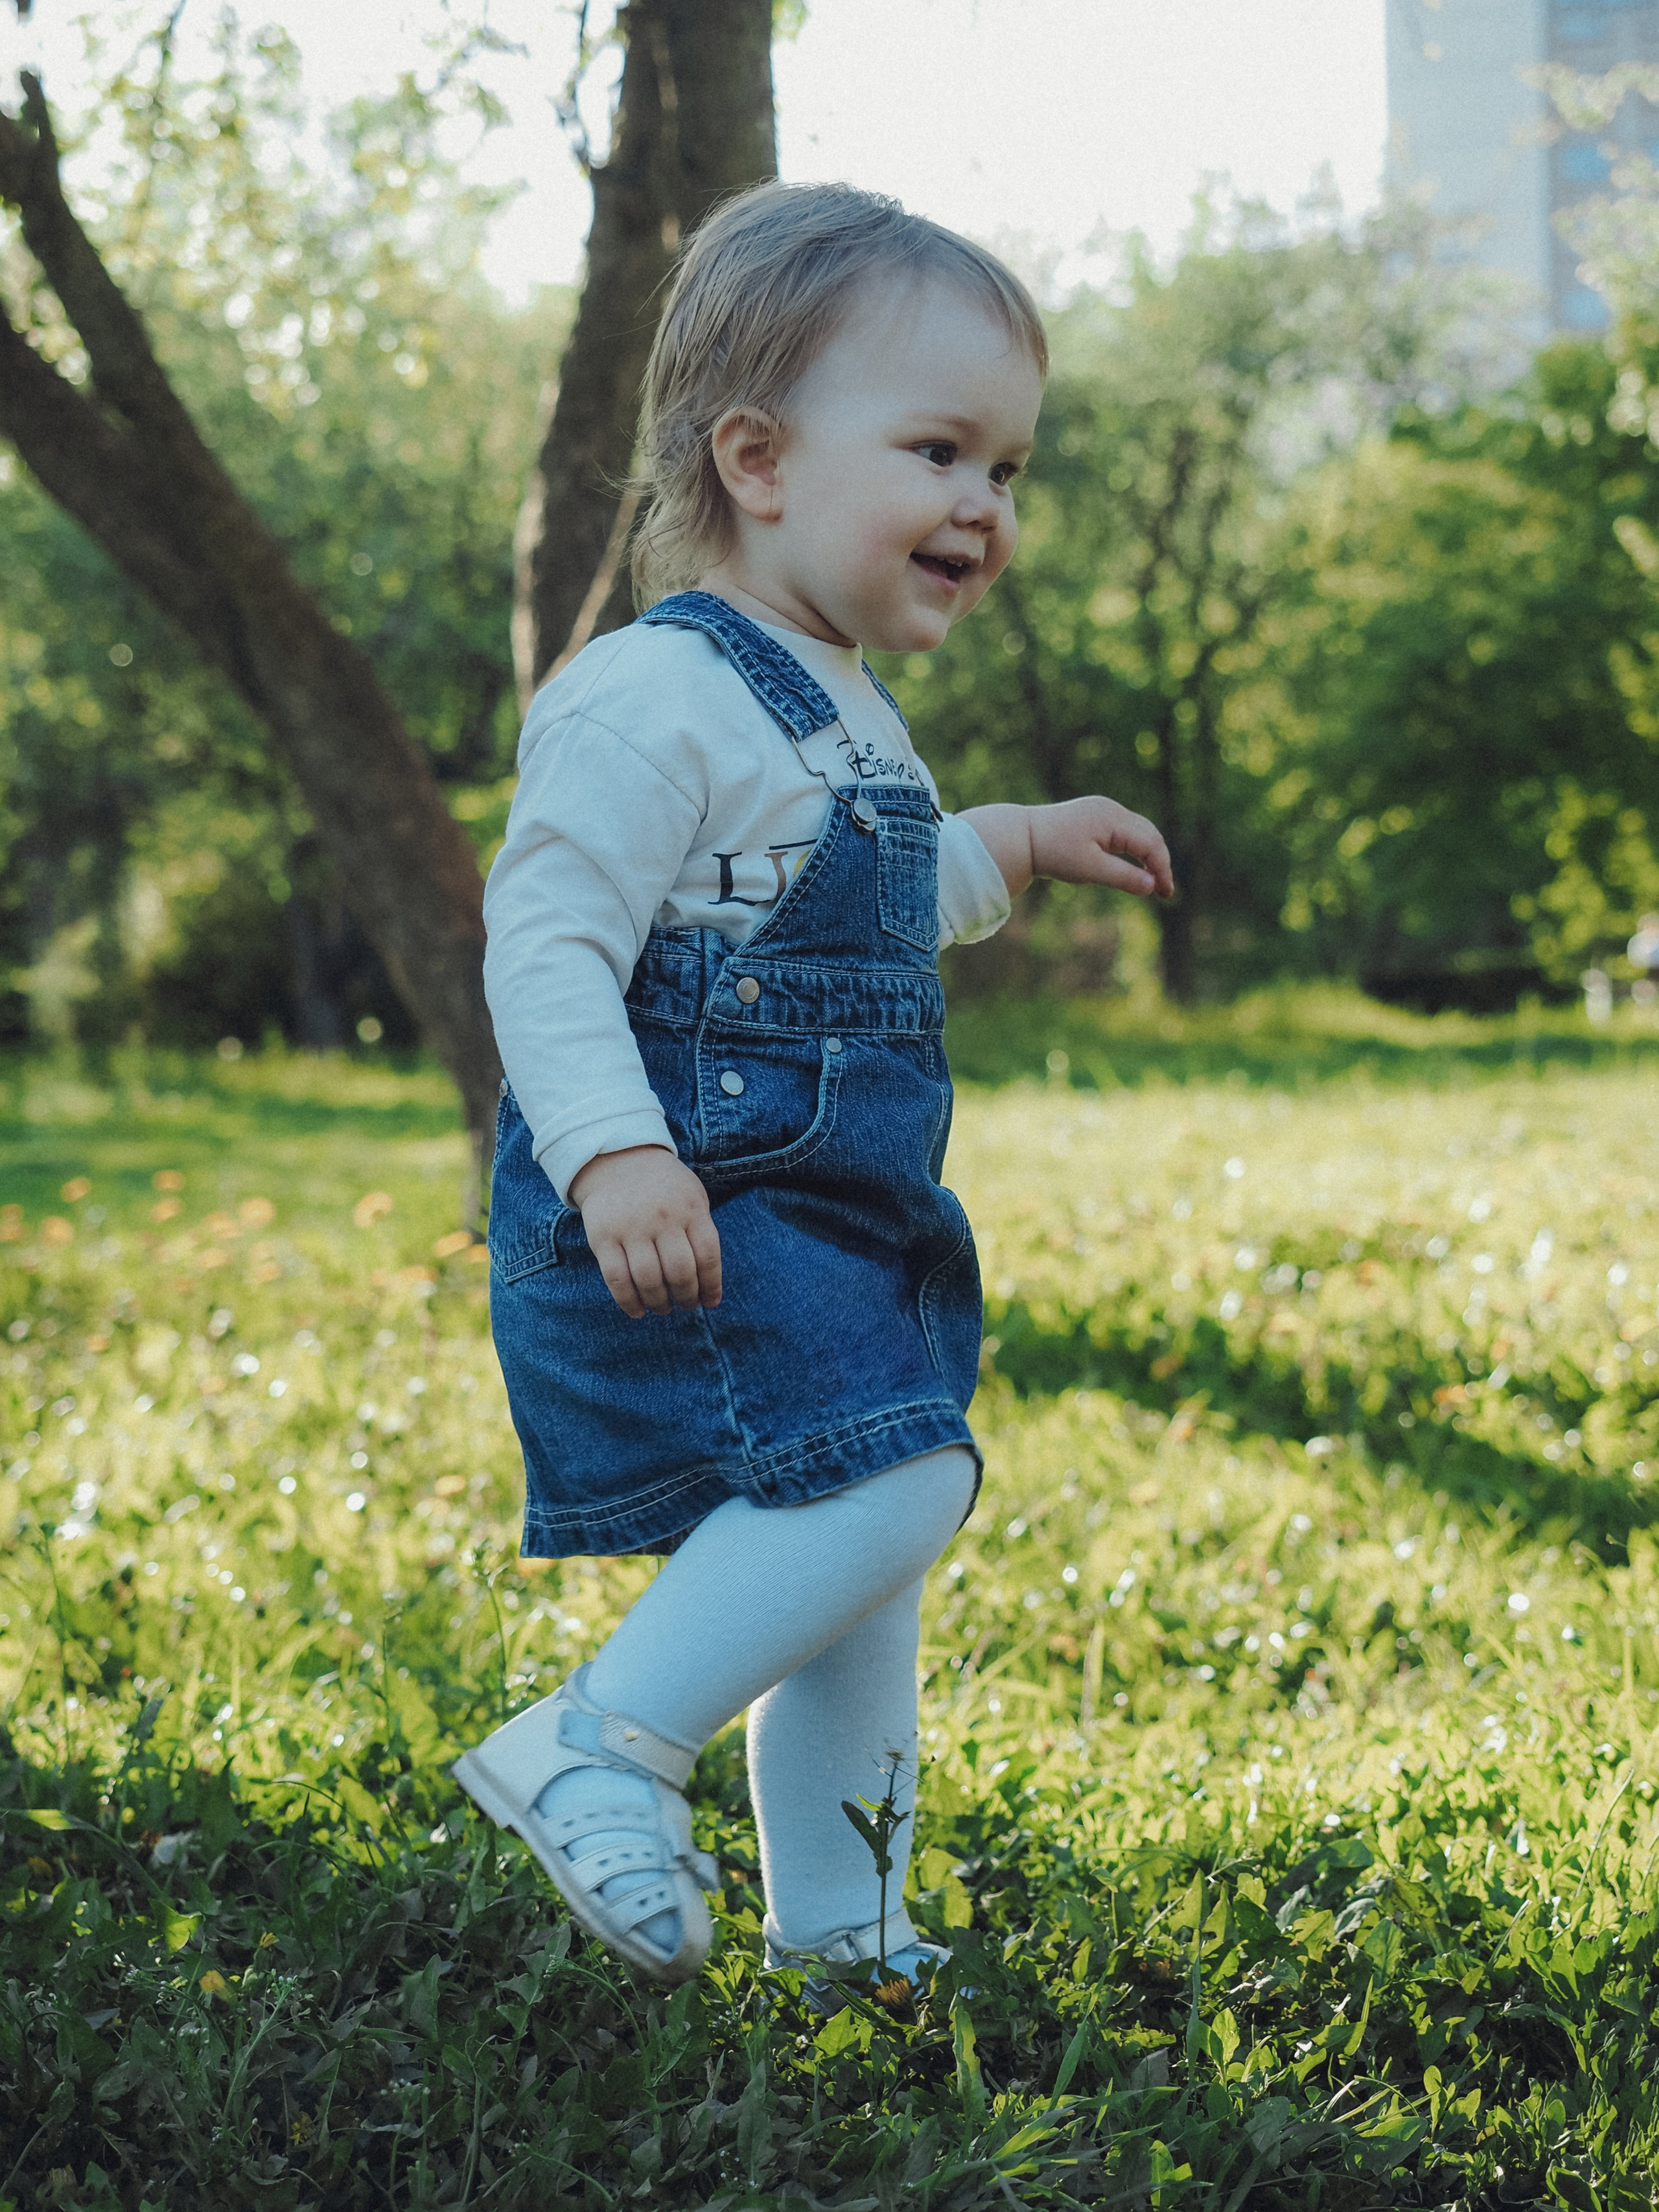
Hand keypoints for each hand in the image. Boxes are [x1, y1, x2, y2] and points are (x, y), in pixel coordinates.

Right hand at [568, 1146, 721, 1318]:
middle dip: (686, 1297)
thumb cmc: (664, 1187)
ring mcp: (631, 1227)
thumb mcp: (692, 1196)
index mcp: (690, 1208)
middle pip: (680, 1272)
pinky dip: (628, 1301)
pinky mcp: (603, 1237)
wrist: (618, 1159)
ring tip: (663, 1308)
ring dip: (659, 1302)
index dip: (711, 1285)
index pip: (707, 1255)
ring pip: (649, 1279)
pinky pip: (617, 1278)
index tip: (710, 1303)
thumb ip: (700, 1232)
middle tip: (686, 1306)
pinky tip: (638, 1311)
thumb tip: (707, 1284)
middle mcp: (662, 1218)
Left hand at [1030, 796, 1173, 897]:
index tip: (1165, 893)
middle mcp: (1112, 809)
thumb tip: (1153, 886)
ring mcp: (1104, 810)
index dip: (1162, 869)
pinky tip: (1136, 867)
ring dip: (1149, 855)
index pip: (1151, 843)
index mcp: (1112, 818)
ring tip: (1154, 882)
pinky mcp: (1096, 815)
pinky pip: (1125, 831)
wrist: (1023, 837)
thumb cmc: (1054, 853)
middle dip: (1159, 862)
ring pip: (1139, 831)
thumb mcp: (1090, 870)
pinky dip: (1134, 849)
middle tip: (1165, 891)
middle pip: (1149, 834)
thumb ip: (1123, 877)